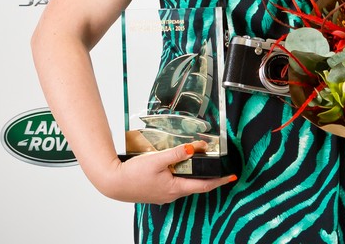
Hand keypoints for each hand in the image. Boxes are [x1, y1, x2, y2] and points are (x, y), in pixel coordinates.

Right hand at [98, 141, 235, 204]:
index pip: (204, 185)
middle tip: (217, 164)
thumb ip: (176, 154)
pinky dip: (180, 174)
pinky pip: (173, 183)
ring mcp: (164, 195)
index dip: (219, 181)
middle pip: (195, 184)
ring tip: (196, 160)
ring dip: (192, 173)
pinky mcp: (157, 192)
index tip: (231, 177)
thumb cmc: (132, 175)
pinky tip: (175, 166)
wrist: (113, 183)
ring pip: (184, 183)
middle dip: (207, 174)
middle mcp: (171, 194)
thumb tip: (193, 149)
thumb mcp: (157, 160)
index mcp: (175, 188)